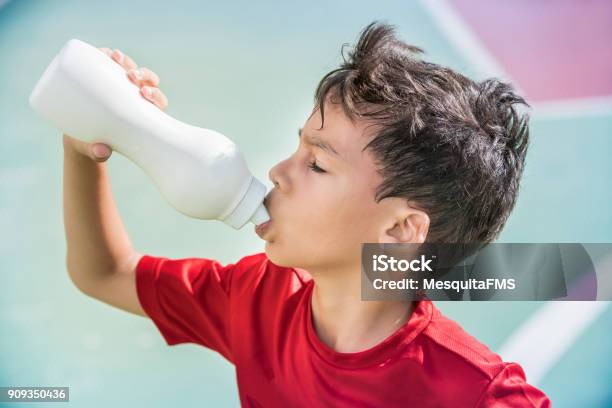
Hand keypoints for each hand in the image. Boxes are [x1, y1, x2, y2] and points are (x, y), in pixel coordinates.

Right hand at [63, 47, 167, 161]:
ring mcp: (120, 85)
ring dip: (127, 61)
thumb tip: (101, 153)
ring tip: (115, 57)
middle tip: (131, 76)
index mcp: (143, 113)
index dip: (156, 95)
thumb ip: (98, 153)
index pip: (157, 101)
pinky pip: (108, 63)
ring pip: (130, 68)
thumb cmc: (95, 146)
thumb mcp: (95, 150)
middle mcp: (134, 96)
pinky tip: (103, 51)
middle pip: (148, 81)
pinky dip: (107, 55)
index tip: (146, 94)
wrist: (79, 138)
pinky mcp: (103, 78)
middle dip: (144, 75)